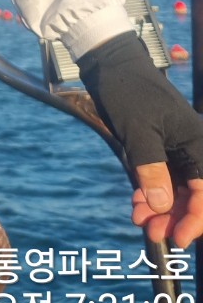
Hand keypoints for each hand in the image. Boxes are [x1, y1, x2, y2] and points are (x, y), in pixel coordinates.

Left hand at [77, 31, 202, 244]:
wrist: (109, 63)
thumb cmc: (127, 91)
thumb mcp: (137, 130)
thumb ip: (151, 168)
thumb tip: (162, 206)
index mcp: (196, 143)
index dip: (195, 219)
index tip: (178, 239)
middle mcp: (191, 148)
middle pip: (192, 195)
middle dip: (173, 217)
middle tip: (150, 233)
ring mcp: (174, 148)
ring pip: (175, 190)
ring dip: (159, 208)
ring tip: (138, 219)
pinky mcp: (157, 146)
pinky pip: (160, 178)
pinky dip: (149, 193)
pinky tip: (136, 204)